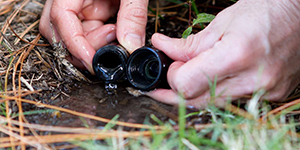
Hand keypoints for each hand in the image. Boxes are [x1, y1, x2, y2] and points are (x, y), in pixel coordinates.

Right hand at [39, 0, 147, 72]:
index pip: (60, 17)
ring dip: (96, 45)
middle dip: (85, 47)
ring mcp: (80, 7)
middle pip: (60, 33)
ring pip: (75, 38)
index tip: (92, 61)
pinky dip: (103, 40)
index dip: (74, 44)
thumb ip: (133, 15)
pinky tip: (116, 32)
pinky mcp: (92, 13)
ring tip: (117, 32)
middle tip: (112, 45)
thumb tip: (131, 45)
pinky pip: (90, 34)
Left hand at [147, 0, 299, 108]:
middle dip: (177, 89)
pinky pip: (232, 100)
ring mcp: (264, 91)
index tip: (171, 66)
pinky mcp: (270, 95)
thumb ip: (189, 44)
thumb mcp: (221, 22)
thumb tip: (163, 49)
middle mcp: (252, 79)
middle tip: (172, 74)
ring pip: (213, 104)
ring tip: (194, 72)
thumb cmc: (267, 9)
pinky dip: (218, 90)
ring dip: (197, 90)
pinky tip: (216, 76)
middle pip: (196, 100)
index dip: (172, 77)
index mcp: (237, 55)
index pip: (187, 85)